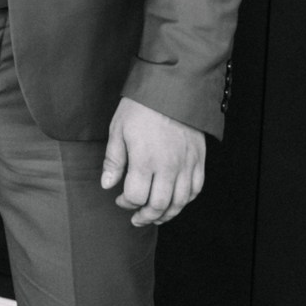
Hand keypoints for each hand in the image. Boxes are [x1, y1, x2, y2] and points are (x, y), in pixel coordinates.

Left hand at [100, 97, 205, 227]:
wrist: (172, 87)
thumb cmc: (141, 106)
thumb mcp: (118, 129)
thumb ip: (114, 160)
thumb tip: (107, 185)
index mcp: (144, 160)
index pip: (135, 196)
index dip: (125, 203)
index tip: (119, 199)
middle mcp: (168, 166)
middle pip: (158, 205)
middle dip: (145, 216)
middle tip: (136, 217)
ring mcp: (186, 164)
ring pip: (180, 202)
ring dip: (166, 214)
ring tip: (155, 216)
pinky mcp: (199, 159)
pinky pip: (195, 189)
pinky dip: (186, 200)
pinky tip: (175, 201)